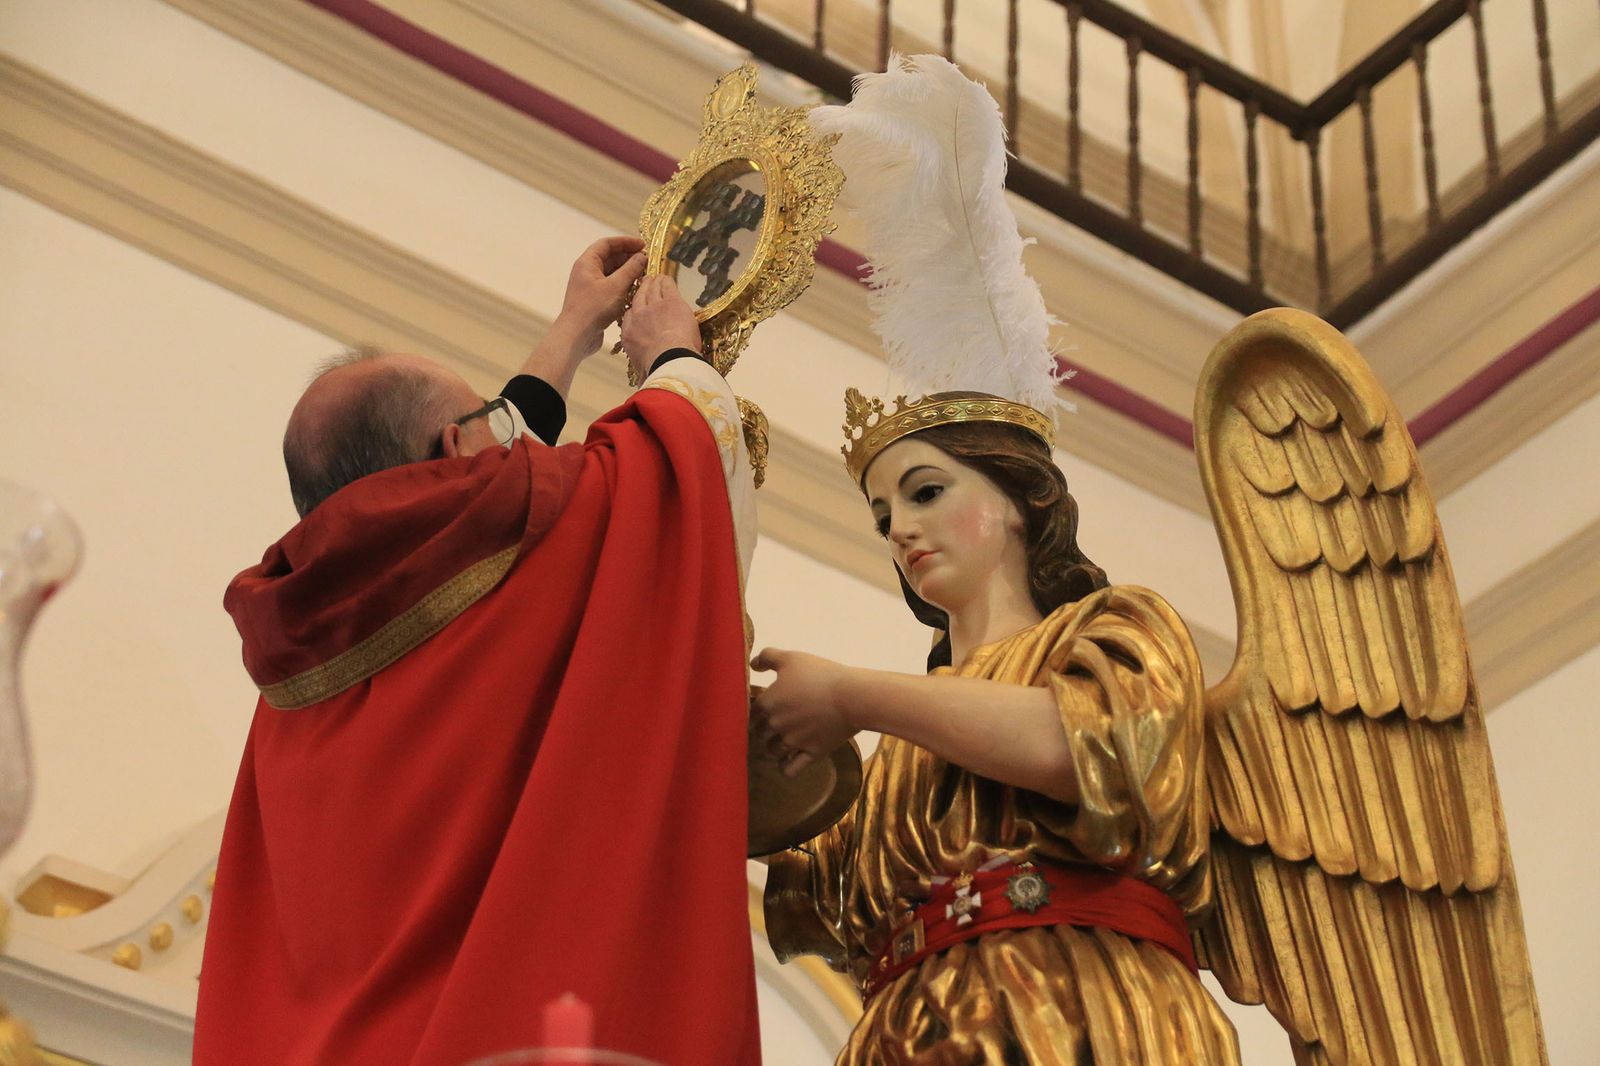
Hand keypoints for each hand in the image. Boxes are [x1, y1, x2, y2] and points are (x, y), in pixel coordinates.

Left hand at [557, 236, 647, 355]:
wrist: (576, 336)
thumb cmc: (594, 308)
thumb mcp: (616, 286)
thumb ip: (631, 269)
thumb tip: (642, 256)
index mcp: (587, 263)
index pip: (607, 244)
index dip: (625, 242)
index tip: (643, 245)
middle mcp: (587, 272)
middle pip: (610, 258)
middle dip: (629, 258)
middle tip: (647, 262)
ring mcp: (590, 287)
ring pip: (612, 273)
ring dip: (628, 273)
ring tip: (645, 276)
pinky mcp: (595, 300)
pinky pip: (611, 287)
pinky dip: (624, 286)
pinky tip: (636, 291)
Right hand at [620, 275, 702, 383]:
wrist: (668, 360)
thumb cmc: (656, 369)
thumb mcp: (642, 369)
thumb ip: (641, 366)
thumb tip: (642, 380)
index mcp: (629, 334)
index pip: (629, 316)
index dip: (635, 310)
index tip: (639, 309)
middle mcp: (638, 316)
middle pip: (638, 297)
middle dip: (642, 290)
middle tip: (646, 285)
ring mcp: (653, 306)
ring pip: (651, 288)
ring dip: (653, 282)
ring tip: (656, 278)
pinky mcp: (670, 301)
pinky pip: (666, 285)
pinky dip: (666, 280)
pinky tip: (667, 278)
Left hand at [750, 648, 856, 777]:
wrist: (851, 696)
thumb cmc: (820, 674)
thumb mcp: (791, 658)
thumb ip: (768, 657)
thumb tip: (753, 664)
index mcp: (768, 703)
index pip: (749, 713)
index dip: (752, 711)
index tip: (759, 709)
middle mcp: (775, 726)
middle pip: (758, 733)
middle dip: (761, 730)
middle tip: (767, 726)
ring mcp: (792, 743)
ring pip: (771, 752)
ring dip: (770, 748)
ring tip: (775, 744)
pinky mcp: (811, 754)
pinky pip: (789, 770)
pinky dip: (784, 768)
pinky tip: (786, 762)